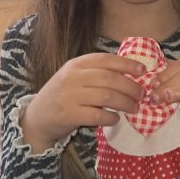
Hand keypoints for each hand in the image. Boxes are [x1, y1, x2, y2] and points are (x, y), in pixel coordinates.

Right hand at [20, 53, 145, 152]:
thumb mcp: (74, 78)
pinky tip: (115, 119)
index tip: (143, 70)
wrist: (36, 119)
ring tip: (134, 108)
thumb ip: (96, 73)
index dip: (126, 64)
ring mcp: (70, 95)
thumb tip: (130, 73)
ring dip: (125, 102)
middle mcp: (72, 77)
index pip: (105, 59)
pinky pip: (98, 114)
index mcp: (75, 64)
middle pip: (110, 78)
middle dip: (131, 87)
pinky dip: (111, 117)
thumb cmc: (62, 97)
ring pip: (107, 96)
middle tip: (142, 95)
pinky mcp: (69, 114)